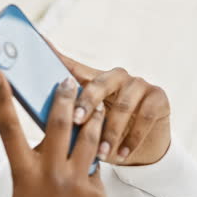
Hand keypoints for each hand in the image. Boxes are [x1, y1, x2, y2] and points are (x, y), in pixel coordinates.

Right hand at [0, 67, 104, 196]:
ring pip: (88, 137)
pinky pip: (95, 166)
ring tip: (95, 107)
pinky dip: (93, 161)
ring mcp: (76, 182)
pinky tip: (91, 165)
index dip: (1, 99)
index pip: (9, 129)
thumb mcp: (23, 195)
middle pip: (59, 123)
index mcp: (24, 175)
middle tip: (68, 81)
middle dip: (64, 97)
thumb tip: (50, 141)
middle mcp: (50, 175)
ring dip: (92, 118)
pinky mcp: (96, 192)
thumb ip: (34, 166)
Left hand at [45, 38, 170, 165]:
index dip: (56, 55)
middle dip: (87, 102)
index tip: (38, 41)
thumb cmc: (106, 138)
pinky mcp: (158, 97)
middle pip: (100, 83)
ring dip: (111, 132)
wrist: (141, 151)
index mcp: (94, 81)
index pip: (73, 67)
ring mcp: (139, 84)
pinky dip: (132, 139)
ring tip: (101, 154)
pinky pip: (144, 117)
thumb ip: (71, 121)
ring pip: (124, 105)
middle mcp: (117, 77)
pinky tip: (122, 155)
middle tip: (77, 121)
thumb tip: (47, 120)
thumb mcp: (86, 131)